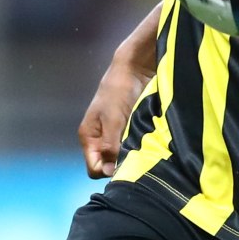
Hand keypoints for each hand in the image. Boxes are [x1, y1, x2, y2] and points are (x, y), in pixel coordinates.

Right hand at [77, 54, 152, 178]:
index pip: (94, 168)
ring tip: (144, 145)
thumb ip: (109, 145)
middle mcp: (100, 138)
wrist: (135, 68)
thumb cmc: (119, 91)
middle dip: (121, 162)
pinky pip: (132, 144)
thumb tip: (109, 171)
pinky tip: (149, 139)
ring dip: (132, 152)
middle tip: (137, 154)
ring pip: (122, 154)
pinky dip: (139, 144)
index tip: (125, 162)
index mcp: (89, 137)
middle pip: (108, 164)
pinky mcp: (129, 127)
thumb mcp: (113, 120)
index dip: (108, 170)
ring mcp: (115, 133)